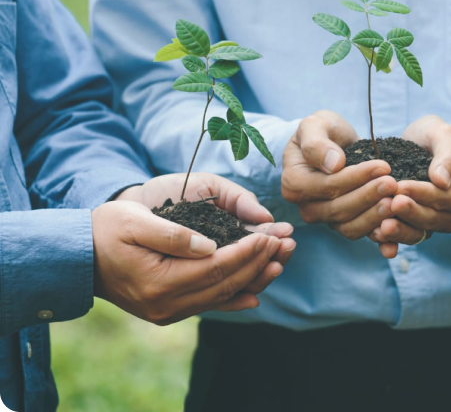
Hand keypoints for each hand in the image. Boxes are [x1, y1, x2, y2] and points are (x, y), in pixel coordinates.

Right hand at [93, 201, 285, 325]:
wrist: (80, 256)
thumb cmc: (107, 230)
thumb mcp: (134, 221)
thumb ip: (172, 234)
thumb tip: (210, 246)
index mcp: (158, 280)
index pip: (216, 267)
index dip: (247, 252)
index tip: (270, 236)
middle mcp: (166, 303)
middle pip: (225, 284)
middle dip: (259, 263)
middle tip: (286, 244)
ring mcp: (168, 311)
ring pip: (221, 296)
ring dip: (253, 279)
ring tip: (280, 261)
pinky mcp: (169, 311)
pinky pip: (208, 305)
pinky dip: (234, 298)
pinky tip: (256, 293)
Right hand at [282, 110, 397, 246]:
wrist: (333, 143)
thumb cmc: (321, 131)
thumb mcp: (314, 124)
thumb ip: (317, 143)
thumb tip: (334, 165)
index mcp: (294, 183)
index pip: (327, 186)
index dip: (356, 178)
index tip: (382, 166)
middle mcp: (306, 206)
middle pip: (339, 209)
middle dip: (369, 196)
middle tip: (394, 184)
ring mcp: (325, 219)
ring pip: (350, 226)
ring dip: (375, 215)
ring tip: (397, 200)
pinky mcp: (343, 224)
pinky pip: (361, 233)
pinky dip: (379, 233)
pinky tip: (396, 224)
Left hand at [369, 116, 450, 256]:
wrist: (416, 144)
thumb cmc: (432, 136)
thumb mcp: (442, 133)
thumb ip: (447, 154)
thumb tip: (442, 180)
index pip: (448, 197)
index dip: (425, 194)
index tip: (402, 186)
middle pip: (433, 219)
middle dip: (411, 212)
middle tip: (391, 203)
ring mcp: (433, 223)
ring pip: (419, 233)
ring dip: (401, 232)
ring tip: (382, 225)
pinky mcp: (413, 227)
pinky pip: (404, 237)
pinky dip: (391, 241)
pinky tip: (376, 235)